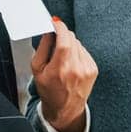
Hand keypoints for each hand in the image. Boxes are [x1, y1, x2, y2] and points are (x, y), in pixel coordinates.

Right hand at [31, 17, 96, 131]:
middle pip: (72, 38)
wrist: (65, 109)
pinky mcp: (93, 69)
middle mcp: (76, 68)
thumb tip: (49, 31)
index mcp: (60, 69)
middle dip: (62, 35)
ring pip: (78, 43)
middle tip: (54, 39)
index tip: (55, 22)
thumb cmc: (49, 91)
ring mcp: (87, 69)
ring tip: (62, 58)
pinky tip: (70, 63)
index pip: (64, 39)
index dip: (59, 27)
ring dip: (69, 44)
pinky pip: (84, 51)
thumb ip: (43, 47)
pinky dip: (76, 52)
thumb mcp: (37, 69)